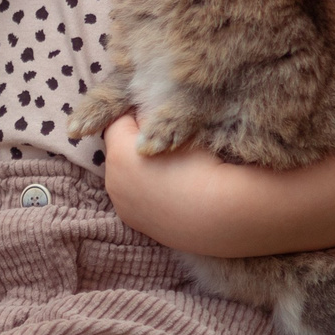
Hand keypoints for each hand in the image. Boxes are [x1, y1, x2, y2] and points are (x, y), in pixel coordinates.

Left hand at [98, 112, 238, 252]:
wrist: (222, 213)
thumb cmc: (202, 164)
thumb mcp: (176, 126)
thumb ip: (151, 113)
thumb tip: (141, 111)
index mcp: (119, 153)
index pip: (117, 120)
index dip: (137, 114)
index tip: (159, 116)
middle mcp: (113, 181)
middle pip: (119, 149)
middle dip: (135, 142)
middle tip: (166, 142)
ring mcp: (122, 204)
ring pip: (125, 174)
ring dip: (139, 167)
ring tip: (171, 168)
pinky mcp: (133, 222)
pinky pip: (134, 196)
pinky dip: (146, 190)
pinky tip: (170, 189)